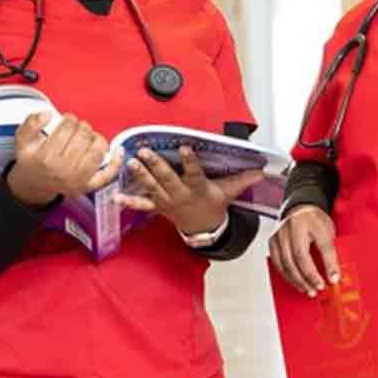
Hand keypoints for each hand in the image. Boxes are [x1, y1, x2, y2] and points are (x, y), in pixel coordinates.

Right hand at [7, 112, 122, 207]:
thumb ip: (31, 123)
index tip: (67, 120)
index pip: (68, 127)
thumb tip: (48, 114)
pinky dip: (115, 161)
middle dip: (82, 127)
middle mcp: (64, 170)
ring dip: (96, 138)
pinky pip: (107, 174)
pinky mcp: (88, 186)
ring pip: (98, 150)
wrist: (33, 186)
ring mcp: (78, 180)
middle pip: (84, 136)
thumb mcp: (22, 140)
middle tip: (76, 129)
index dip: (69, 118)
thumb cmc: (31, 161)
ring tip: (89, 137)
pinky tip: (118, 150)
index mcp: (47, 157)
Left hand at [114, 145, 263, 233]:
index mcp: (197, 187)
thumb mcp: (229, 192)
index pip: (194, 171)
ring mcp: (167, 201)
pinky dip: (128, 202)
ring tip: (131, 162)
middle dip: (156, 165)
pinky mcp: (158, 206)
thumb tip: (262, 170)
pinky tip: (115, 196)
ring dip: (141, 175)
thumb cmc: (214, 204)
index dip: (189, 160)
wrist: (203, 229)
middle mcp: (180, 194)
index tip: (184, 147)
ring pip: (153, 187)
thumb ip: (243, 179)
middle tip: (145, 151)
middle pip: (167, 178)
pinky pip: (142, 205)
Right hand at [268, 205, 338, 297]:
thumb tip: (333, 275)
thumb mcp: (328, 231)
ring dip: (298, 280)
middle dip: (310, 276)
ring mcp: (280, 233)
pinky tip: (296, 283)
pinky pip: (278, 263)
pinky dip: (287, 276)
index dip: (329, 264)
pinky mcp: (272, 241)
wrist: (299, 210)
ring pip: (286, 262)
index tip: (334, 279)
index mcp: (311, 220)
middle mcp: (293, 225)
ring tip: (308, 290)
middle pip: (300, 255)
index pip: (323, 244)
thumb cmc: (315, 222)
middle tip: (319, 288)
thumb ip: (330, 251)